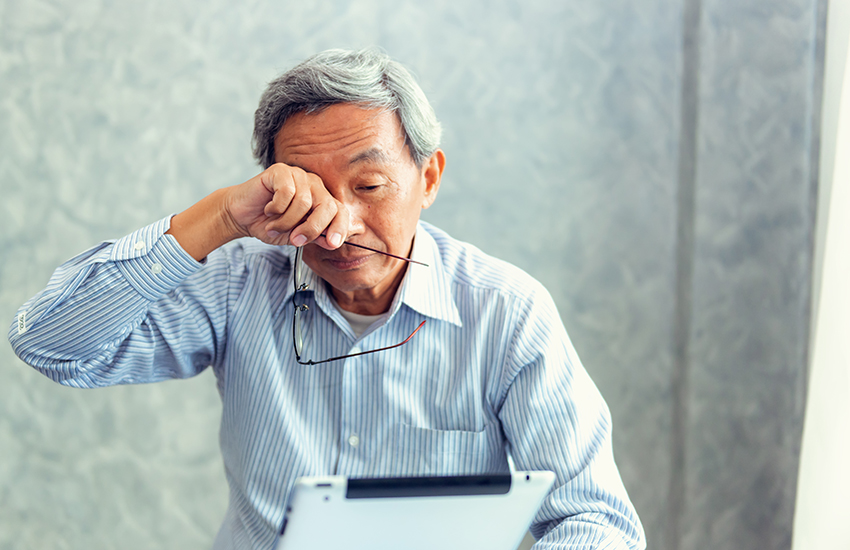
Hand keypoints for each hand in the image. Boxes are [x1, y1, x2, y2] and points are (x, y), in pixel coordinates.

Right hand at [224, 163, 349, 249]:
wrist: (242, 217)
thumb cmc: (270, 225)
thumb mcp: (296, 237)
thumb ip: (315, 237)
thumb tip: (333, 242)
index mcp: (322, 200)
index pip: (340, 211)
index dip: (339, 227)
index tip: (332, 244)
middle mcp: (314, 185)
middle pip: (326, 206)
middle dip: (312, 228)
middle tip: (295, 240)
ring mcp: (298, 176)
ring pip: (303, 202)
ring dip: (286, 221)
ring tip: (274, 225)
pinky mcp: (280, 171)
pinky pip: (286, 192)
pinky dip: (276, 207)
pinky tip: (268, 209)